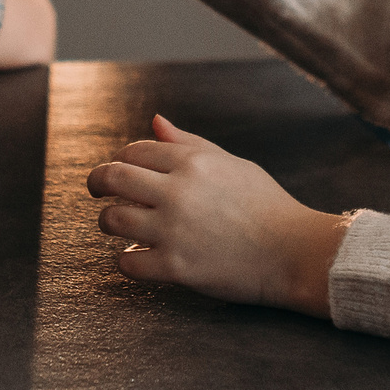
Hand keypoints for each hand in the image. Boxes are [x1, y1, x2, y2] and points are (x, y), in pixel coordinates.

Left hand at [86, 114, 349, 314]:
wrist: (293, 251)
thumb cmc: (265, 204)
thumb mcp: (230, 163)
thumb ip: (188, 143)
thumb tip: (154, 121)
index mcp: (192, 162)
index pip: (134, 151)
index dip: (122, 159)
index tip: (121, 171)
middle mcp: (178, 192)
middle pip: (112, 178)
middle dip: (96, 183)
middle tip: (96, 192)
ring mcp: (174, 231)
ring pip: (113, 220)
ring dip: (109, 222)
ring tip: (118, 227)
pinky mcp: (176, 267)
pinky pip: (128, 263)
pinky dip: (125, 261)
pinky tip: (134, 257)